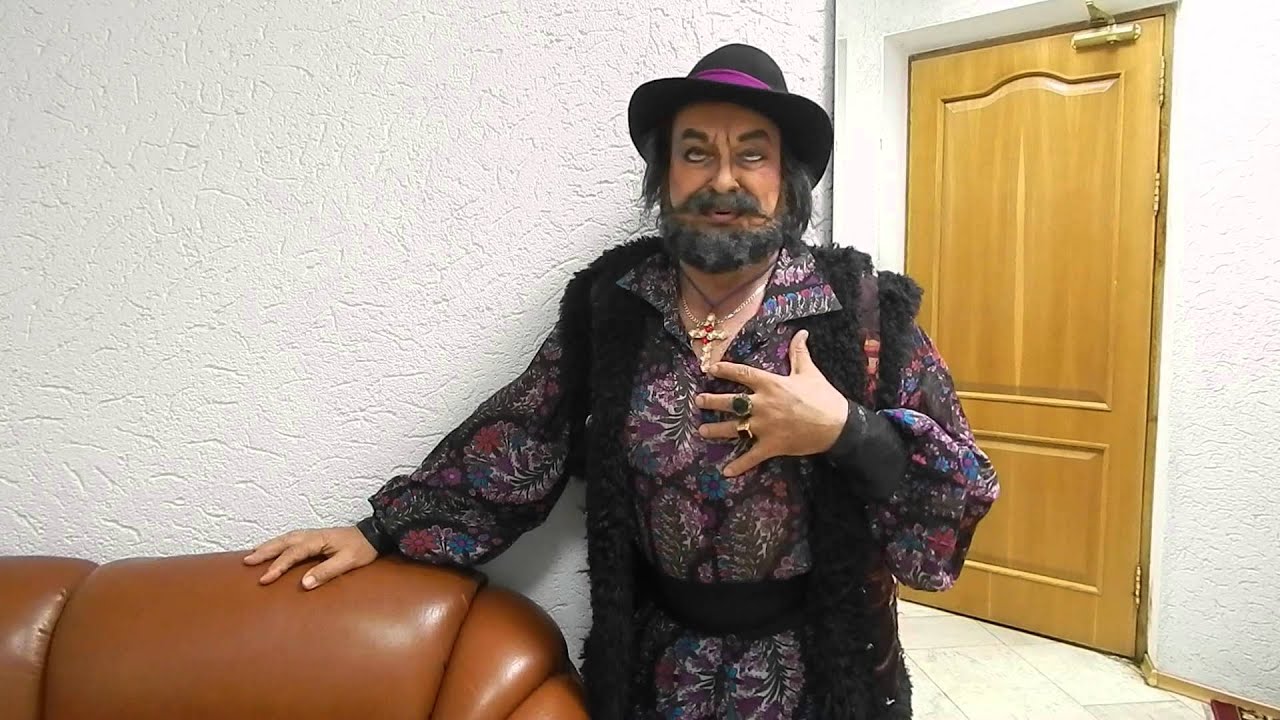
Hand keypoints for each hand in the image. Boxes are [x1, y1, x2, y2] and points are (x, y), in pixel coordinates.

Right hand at [244, 525, 377, 589]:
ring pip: (284, 539)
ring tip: (252, 555)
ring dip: (268, 546)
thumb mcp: (347, 562)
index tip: (264, 579)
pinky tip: (270, 548)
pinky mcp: (313, 537)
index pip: (292, 554)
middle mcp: (311, 535)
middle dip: (264, 552)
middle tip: (247, 561)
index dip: (277, 566)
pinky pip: (289, 539)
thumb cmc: (361, 549)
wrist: (373, 534)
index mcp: (317, 541)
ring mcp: (311, 535)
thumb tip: (304, 583)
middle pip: (283, 543)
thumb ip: (326, 572)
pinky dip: (277, 543)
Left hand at [697, 330, 849, 476]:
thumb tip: (800, 332)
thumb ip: (799, 353)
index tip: (710, 369)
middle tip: (698, 401)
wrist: (838, 425)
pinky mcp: (771, 445)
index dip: (725, 370)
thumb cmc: (823, 397)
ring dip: (716, 430)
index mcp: (771, 384)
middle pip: (731, 402)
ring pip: (734, 428)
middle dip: (712, 401)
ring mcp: (765, 426)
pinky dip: (739, 465)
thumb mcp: (809, 372)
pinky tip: (726, 472)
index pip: (742, 374)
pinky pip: (751, 456)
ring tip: (701, 431)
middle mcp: (763, 404)